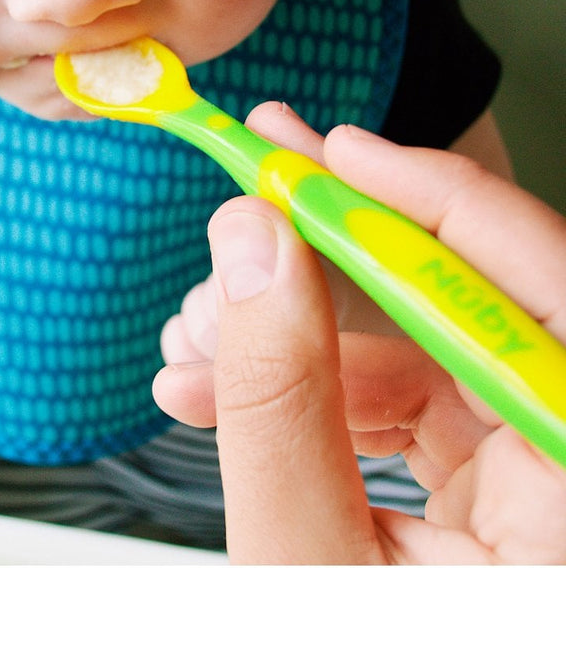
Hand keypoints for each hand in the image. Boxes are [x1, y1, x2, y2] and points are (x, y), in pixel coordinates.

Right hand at [153, 103, 565, 562]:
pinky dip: (313, 388)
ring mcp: (543, 479)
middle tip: (241, 213)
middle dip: (328, 260)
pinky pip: (406, 402)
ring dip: (297, 337)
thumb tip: (253, 253)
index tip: (324, 153)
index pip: (536, 288)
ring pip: (420, 352)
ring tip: (195, 349)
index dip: (425, 199)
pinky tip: (228, 392)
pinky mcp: (497, 488)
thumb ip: (280, 406)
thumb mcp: (308, 572)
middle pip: (465, 307)